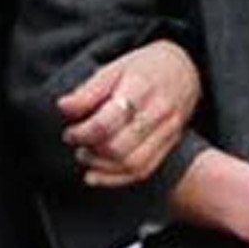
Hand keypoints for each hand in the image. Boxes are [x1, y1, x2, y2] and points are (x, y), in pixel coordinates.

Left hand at [58, 41, 200, 187]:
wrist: (184, 70)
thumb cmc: (144, 68)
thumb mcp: (114, 68)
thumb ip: (88, 91)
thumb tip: (63, 107)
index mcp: (140, 88)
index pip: (107, 122)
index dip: (82, 133)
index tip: (70, 132)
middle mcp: (158, 112)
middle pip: (119, 148)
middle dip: (91, 152)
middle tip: (77, 144)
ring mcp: (168, 131)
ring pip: (132, 165)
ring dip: (101, 167)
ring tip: (86, 156)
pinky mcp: (169, 145)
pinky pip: (143, 171)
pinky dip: (115, 179)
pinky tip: (96, 175)